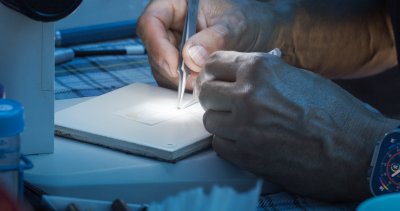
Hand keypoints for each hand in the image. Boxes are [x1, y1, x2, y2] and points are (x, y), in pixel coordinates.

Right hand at [137, 0, 286, 89]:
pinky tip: (201, 83)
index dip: (158, 46)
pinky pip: (172, 77)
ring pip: (161, 66)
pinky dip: (184, 85)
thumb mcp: (234, 26)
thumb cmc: (249, 20)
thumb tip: (191, 58)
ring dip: (178, 80)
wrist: (263, 34)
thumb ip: (213, 40)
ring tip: (202, 81)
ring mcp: (173, 43)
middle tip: (194, 80)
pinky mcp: (180, 61)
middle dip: (172, 69)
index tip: (176, 66)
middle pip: (154, 49)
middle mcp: (170, 23)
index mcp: (176, 3)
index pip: (150, 23)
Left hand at [195, 51, 399, 200]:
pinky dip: (228, 142)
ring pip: (209, 120)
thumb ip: (265, 73)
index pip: (214, 63)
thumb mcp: (299, 76)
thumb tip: (245, 73)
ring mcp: (244, 128)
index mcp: (261, 69)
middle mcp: (247, 96)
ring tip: (240, 122)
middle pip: (205, 92)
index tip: (216, 78)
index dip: (215, 72)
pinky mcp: (245, 156)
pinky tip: (245, 140)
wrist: (356, 150)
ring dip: (221, 120)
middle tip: (225, 101)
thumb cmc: (335, 113)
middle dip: (214, 95)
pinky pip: (219, 144)